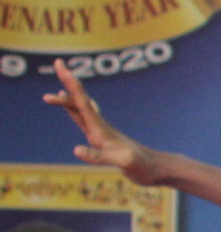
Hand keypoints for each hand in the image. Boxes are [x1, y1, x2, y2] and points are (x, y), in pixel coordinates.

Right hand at [46, 62, 168, 186]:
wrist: (155, 169)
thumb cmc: (141, 166)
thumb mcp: (122, 162)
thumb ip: (99, 156)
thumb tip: (76, 150)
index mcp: (100, 129)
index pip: (82, 102)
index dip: (71, 84)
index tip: (62, 67)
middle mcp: (99, 126)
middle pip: (79, 100)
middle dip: (68, 82)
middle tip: (58, 62)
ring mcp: (101, 131)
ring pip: (79, 109)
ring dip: (66, 97)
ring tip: (53, 90)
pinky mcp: (102, 139)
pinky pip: (83, 119)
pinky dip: (73, 110)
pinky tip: (70, 107)